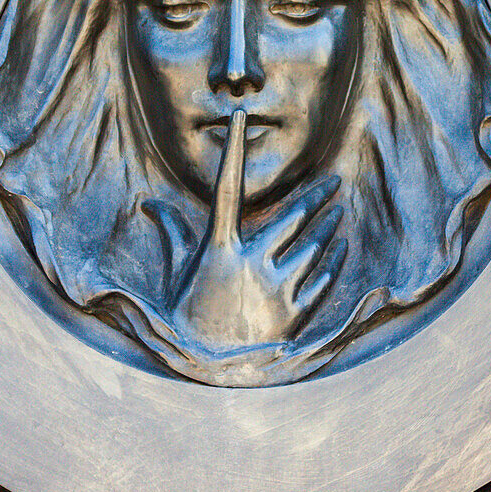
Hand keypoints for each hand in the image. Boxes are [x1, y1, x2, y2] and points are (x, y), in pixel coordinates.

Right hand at [145, 109, 346, 347]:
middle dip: (316, 196)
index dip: (233, 151)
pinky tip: (340, 247)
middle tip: (334, 181)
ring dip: (329, 227)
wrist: (207, 371)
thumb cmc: (188, 317)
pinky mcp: (295, 314)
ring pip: (313, 246)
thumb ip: (172, 234)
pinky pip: (322, 278)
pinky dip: (333, 259)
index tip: (241, 120)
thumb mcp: (178, 274)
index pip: (226, 188)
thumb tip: (150, 203)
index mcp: (219, 249)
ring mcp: (276, 289)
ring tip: (339, 213)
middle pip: (292, 217)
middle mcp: (251, 263)